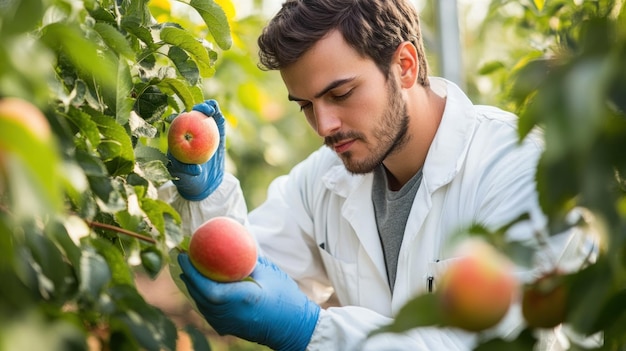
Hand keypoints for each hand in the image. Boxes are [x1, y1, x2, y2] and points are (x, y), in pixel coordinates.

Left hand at [167, 100, 225, 200]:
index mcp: (177, 137)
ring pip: (205, 115)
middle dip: (196, 107)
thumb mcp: (182, 176)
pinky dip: (218, 117)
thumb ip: (186, 170)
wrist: (205, 182)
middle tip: (203, 110)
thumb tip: (195, 170)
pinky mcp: (217, 133)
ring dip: (208, 108)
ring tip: (213, 109)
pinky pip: (218, 123)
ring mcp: (204, 130)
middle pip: (192, 114)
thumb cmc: (188, 178)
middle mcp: (190, 130)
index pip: (178, 122)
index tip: (186, 114)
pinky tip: (219, 114)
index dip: (181, 115)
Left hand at [178, 253, 319, 350]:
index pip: (205, 286)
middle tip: (183, 256)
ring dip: (193, 286)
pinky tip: (202, 286)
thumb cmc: (285, 299)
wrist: (294, 329)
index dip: (191, 271)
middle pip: (198, 294)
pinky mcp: (227, 328)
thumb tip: (235, 243)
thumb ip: (250, 260)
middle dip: (188, 275)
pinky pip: (207, 310)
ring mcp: (226, 323)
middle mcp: (228, 314)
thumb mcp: (270, 274)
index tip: (183, 254)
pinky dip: (202, 296)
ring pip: (201, 304)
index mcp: (239, 298)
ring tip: (189, 269)